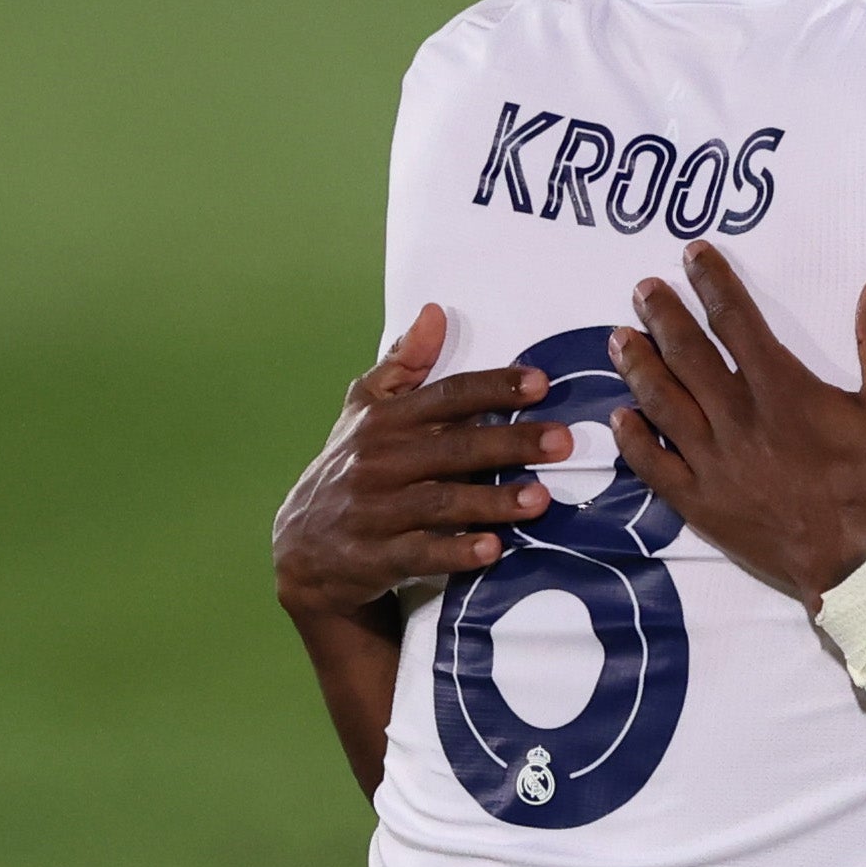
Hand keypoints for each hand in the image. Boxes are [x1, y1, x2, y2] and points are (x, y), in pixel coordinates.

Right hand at [274, 303, 565, 621]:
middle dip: (510, 443)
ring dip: (492, 500)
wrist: (304, 546)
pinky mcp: (377, 556)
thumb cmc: (349, 467)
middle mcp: (381, 460)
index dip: (493, 388)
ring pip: (443, 502)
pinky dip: (456, 552)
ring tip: (539, 498)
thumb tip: (435, 311)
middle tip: (561, 442)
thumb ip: (404, 364)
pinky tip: (492, 549)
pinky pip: (422, 553)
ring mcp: (378, 509)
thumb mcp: (364, 410)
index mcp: (386, 421)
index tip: (540, 382)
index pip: (447, 396)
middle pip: (455, 447)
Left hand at [609, 245, 865, 602]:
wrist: (861, 570)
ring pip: (662, 404)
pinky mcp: (701, 504)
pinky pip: (655, 466)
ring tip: (618, 339)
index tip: (693, 256)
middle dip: (662, 316)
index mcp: (783, 391)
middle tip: (642, 290)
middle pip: (687, 355)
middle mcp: (738, 421)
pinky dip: (633, 440)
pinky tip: (620, 417)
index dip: (713, 283)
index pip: (738, 322)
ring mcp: (714, 464)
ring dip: (638, 366)